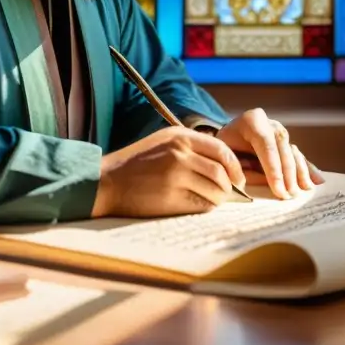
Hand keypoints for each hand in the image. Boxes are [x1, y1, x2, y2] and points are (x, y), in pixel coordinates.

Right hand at [91, 127, 245, 218]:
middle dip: (230, 187)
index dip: (235, 166)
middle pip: (222, 173)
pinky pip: (201, 205)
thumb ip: (191, 147)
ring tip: (212, 201)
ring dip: (219, 200)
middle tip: (228, 195)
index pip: (222, 150)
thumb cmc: (136, 164)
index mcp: (180, 136)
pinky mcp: (170, 198)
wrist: (106, 182)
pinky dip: (206, 208)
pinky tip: (198, 206)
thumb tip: (224, 165)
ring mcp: (175, 175)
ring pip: (215, 191)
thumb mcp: (163, 142)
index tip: (237, 178)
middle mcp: (180, 153)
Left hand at [215, 108, 323, 198]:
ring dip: (299, 172)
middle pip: (282, 149)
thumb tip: (264, 182)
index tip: (279, 190)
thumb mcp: (225, 156)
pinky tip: (317, 180)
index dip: (274, 170)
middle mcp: (269, 123)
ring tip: (303, 190)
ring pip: (293, 151)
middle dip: (287, 174)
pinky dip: (307, 168)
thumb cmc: (223, 148)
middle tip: (289, 194)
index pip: (266, 146)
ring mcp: (280, 130)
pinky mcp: (286, 140)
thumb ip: (242, 168)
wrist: (226, 135)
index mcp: (252, 121)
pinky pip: (298, 155)